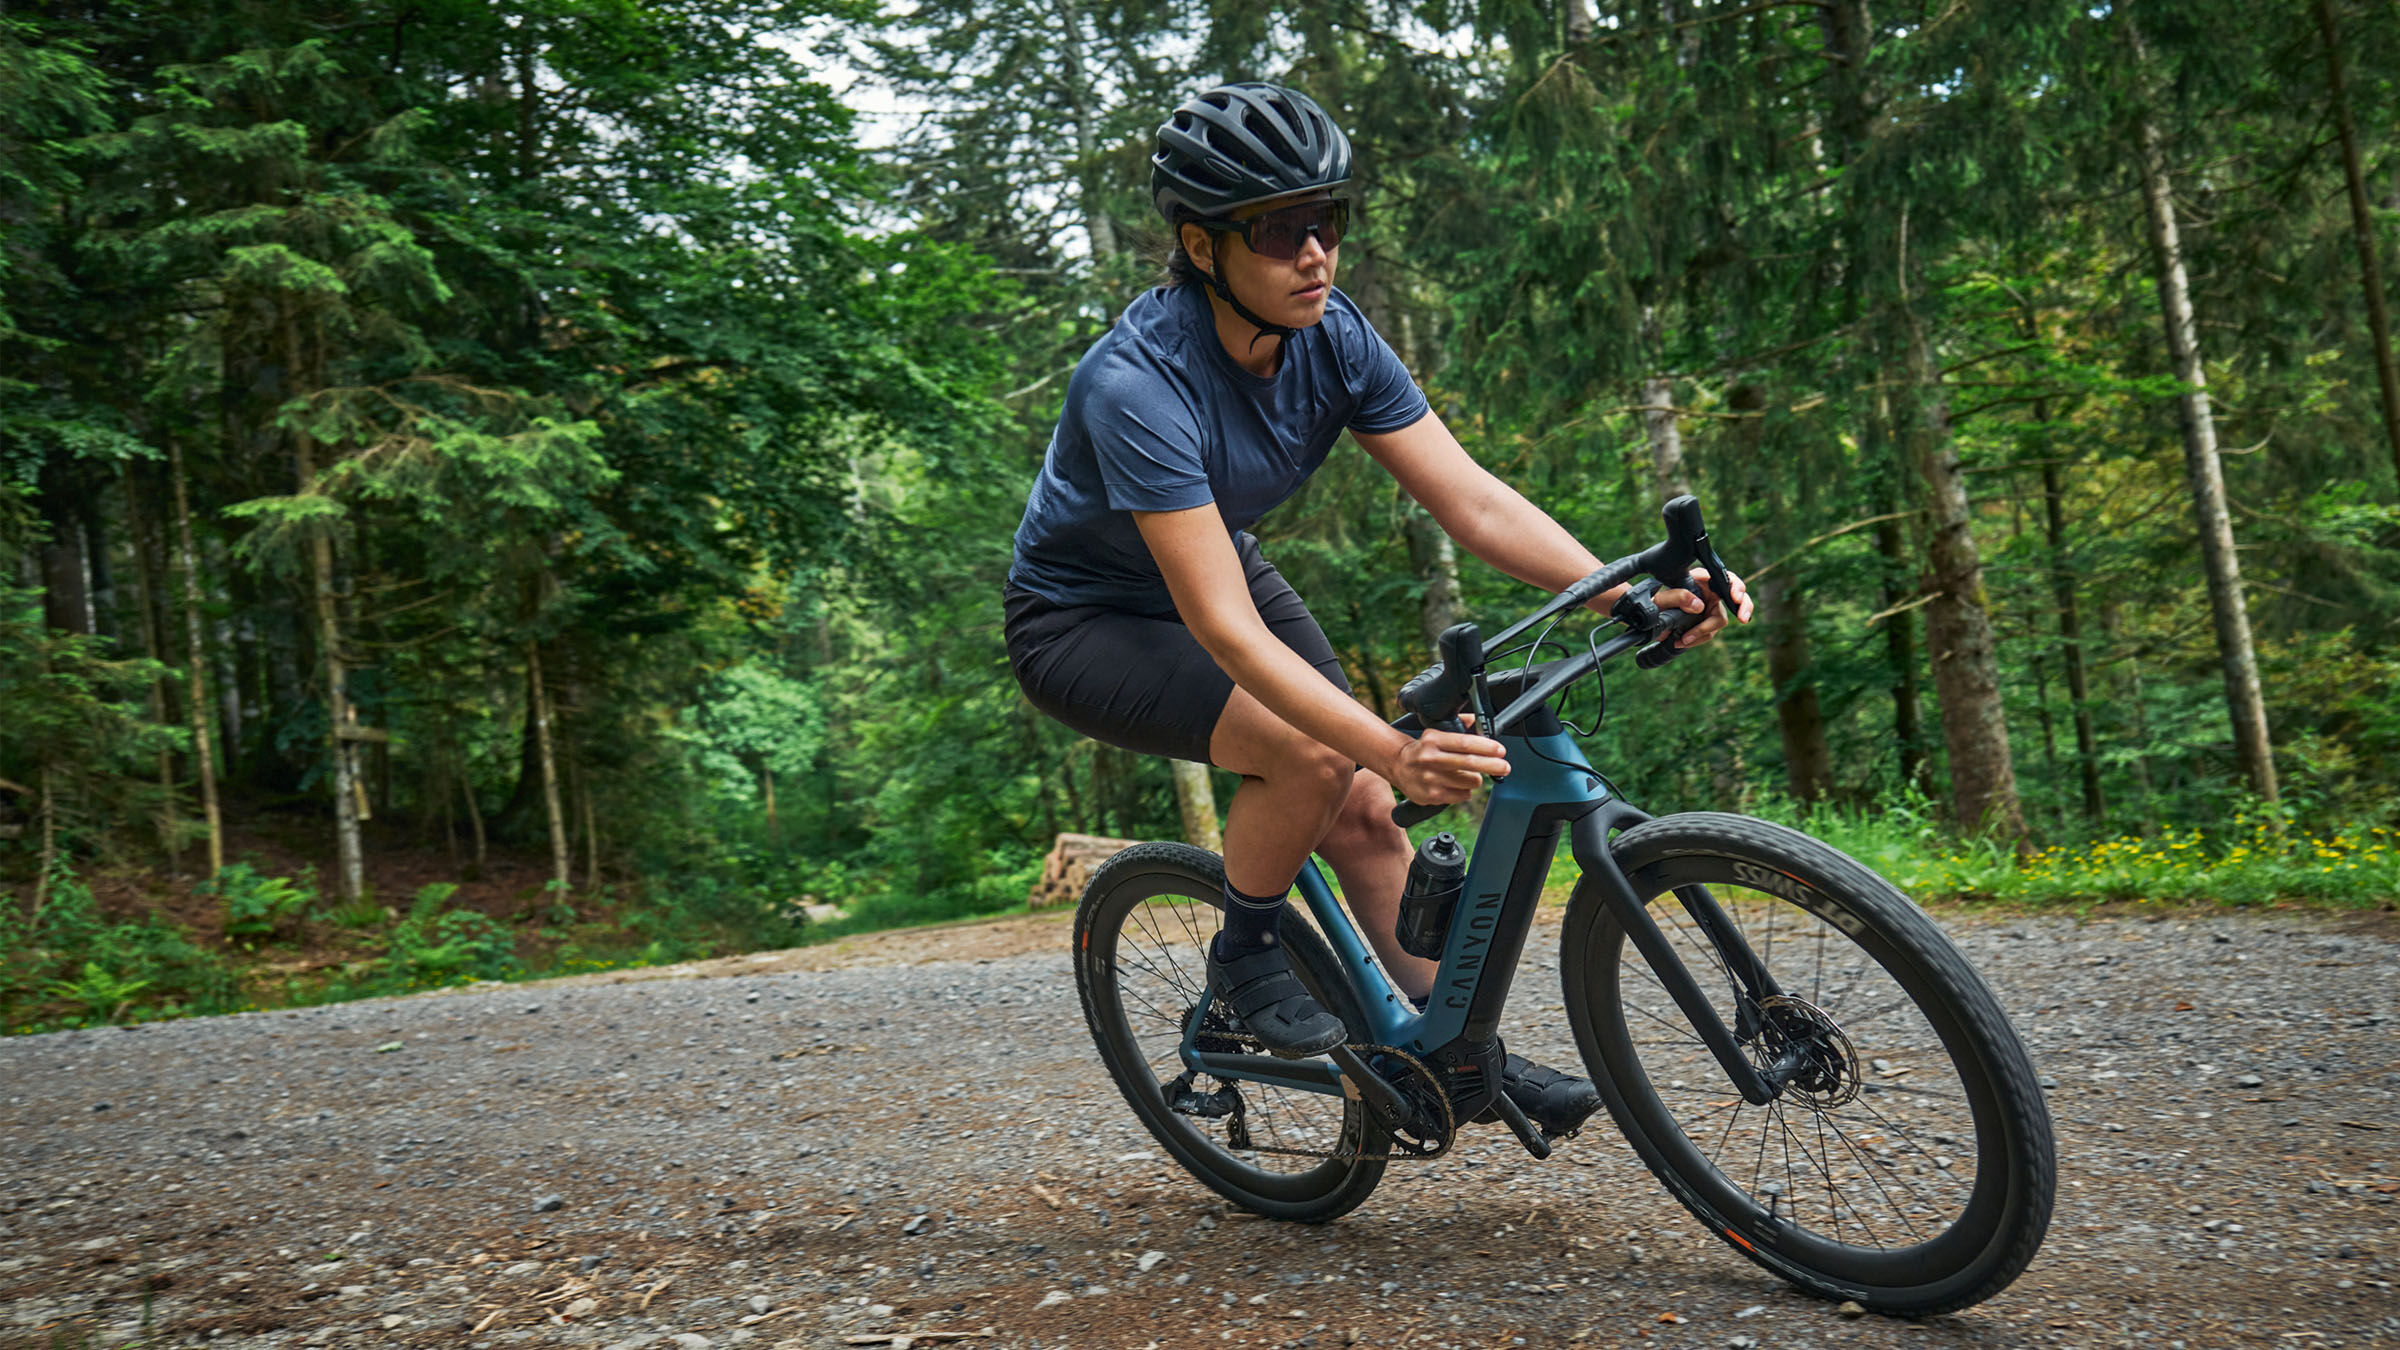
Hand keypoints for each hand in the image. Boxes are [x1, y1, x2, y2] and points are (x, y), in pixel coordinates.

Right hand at [1385, 722, 1509, 804]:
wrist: (1398, 766)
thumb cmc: (1424, 749)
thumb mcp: (1437, 732)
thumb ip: (1460, 725)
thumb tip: (1482, 722)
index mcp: (1433, 740)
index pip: (1465, 743)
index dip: (1486, 747)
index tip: (1500, 750)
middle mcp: (1430, 759)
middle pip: (1470, 763)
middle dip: (1493, 765)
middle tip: (1504, 766)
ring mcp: (1430, 779)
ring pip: (1470, 781)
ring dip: (1476, 778)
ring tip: (1467, 774)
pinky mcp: (1432, 796)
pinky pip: (1462, 795)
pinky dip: (1465, 790)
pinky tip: (1455, 784)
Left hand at [1655, 567, 1755, 648]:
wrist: (1650, 615)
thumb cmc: (1656, 600)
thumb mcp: (1661, 596)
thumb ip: (1677, 596)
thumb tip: (1698, 606)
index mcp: (1703, 579)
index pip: (1727, 579)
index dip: (1736, 587)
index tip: (1735, 597)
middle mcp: (1711, 592)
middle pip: (1737, 598)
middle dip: (1744, 607)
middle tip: (1743, 619)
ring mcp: (1710, 607)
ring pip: (1720, 620)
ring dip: (1705, 632)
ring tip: (1685, 639)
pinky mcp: (1706, 622)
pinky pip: (1710, 632)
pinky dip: (1699, 637)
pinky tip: (1683, 641)